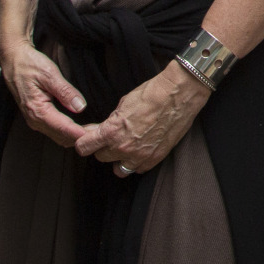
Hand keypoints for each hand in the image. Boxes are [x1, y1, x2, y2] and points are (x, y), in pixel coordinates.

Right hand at [0, 36, 89, 148]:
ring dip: (75, 136)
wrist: (13, 60)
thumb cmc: (30, 65)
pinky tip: (80, 126)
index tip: (97, 135)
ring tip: (94, 130)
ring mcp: (35, 120)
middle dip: (81, 137)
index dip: (81, 133)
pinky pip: (54, 130)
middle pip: (62, 137)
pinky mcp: (37, 117)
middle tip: (101, 132)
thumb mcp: (50, 74)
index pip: (64, 128)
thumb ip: (65, 91)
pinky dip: (68, 132)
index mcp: (38, 111)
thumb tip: (80, 107)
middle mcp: (35, 120)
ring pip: (58, 136)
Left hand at [71, 64, 208, 176]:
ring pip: (119, 169)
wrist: (179, 93)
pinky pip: (138, 169)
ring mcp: (140, 155)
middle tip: (111, 137)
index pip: (84, 148)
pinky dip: (136, 162)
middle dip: (103, 147)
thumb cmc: (151, 93)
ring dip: (119, 159)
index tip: (88, 139)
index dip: (84, 142)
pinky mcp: (155, 158)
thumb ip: (108, 123)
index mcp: (111, 132)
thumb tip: (96, 131)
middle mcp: (123, 148)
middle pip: (101, 157)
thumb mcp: (122, 104)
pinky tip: (140, 149)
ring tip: (125, 146)